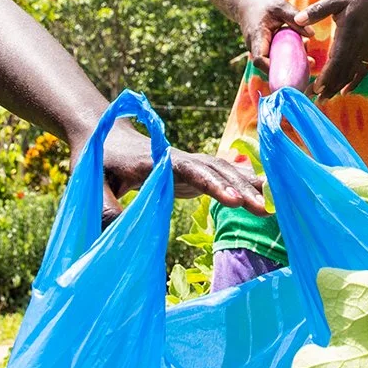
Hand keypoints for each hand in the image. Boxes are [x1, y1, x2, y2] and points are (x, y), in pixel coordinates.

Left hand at [93, 117, 268, 216]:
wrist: (103, 132)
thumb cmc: (97, 159)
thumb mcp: (94, 183)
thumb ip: (105, 207)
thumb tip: (115, 235)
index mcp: (156, 160)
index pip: (189, 170)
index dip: (212, 184)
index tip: (233, 199)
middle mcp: (178, 158)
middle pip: (215, 170)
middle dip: (240, 188)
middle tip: (263, 209)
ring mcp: (188, 163)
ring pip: (223, 171)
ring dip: (247, 185)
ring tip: (273, 205)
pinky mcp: (192, 171)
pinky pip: (222, 175)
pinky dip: (244, 181)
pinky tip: (266, 190)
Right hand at [237, 0, 304, 72]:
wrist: (246, 5)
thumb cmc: (262, 4)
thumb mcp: (280, 6)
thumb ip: (294, 18)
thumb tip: (311, 34)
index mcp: (257, 37)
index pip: (259, 59)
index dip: (273, 67)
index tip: (291, 66)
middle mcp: (255, 48)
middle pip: (269, 66)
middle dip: (289, 66)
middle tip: (308, 59)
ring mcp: (258, 51)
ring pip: (273, 64)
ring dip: (290, 61)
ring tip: (306, 47)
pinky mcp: (263, 51)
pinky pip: (274, 58)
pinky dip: (287, 56)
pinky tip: (301, 46)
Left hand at [298, 0, 367, 98]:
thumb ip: (318, 10)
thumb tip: (298, 19)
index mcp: (347, 34)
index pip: (337, 60)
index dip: (327, 76)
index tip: (317, 87)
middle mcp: (356, 46)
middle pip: (342, 71)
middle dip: (327, 87)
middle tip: (311, 97)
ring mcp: (363, 50)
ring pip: (350, 74)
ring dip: (336, 87)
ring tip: (323, 99)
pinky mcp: (366, 50)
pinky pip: (361, 71)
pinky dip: (353, 83)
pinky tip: (344, 92)